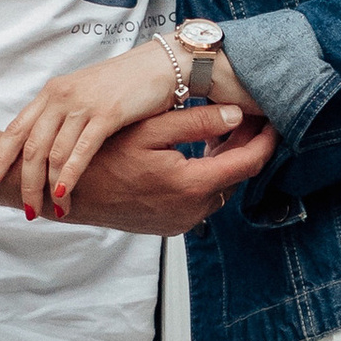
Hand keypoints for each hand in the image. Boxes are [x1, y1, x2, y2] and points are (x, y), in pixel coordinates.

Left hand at [0, 40, 197, 215]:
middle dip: (25, 182)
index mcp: (52, 93)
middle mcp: (61, 97)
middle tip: (27, 209)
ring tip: (51, 210)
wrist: (163, 63)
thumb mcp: (86, 95)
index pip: (16, 129)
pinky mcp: (107, 114)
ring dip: (49, 186)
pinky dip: (69, 175)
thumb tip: (49, 146)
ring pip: (53, 153)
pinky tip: (64, 194)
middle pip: (31, 147)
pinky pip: (80, 150)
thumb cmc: (127, 84)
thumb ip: (64, 116)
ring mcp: (82, 105)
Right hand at [66, 106, 275, 236]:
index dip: (266, 139)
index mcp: (192, 186)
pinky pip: (199, 199)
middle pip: (236, 177)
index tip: (274, 118)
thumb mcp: (150, 129)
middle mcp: (191, 211)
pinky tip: (198, 151)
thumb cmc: (102, 155)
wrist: (66, 192)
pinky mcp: (168, 225)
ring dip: (225, 161)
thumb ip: (197, 122)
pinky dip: (206, 176)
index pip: (249, 163)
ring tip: (223, 128)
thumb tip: (238, 115)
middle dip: (246, 146)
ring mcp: (180, 222)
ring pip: (218, 188)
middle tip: (247, 115)